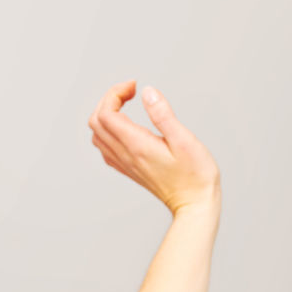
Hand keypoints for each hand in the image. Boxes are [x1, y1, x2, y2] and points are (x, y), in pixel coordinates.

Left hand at [88, 80, 220, 215]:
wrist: (194, 205)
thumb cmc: (195, 176)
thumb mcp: (184, 140)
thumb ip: (163, 115)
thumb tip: (147, 92)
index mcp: (136, 145)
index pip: (106, 114)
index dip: (115, 94)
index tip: (134, 87)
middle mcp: (126, 156)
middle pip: (97, 122)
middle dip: (109, 100)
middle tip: (131, 92)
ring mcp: (125, 164)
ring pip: (98, 135)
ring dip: (106, 114)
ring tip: (127, 104)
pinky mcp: (129, 170)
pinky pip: (106, 148)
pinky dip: (108, 130)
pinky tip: (126, 126)